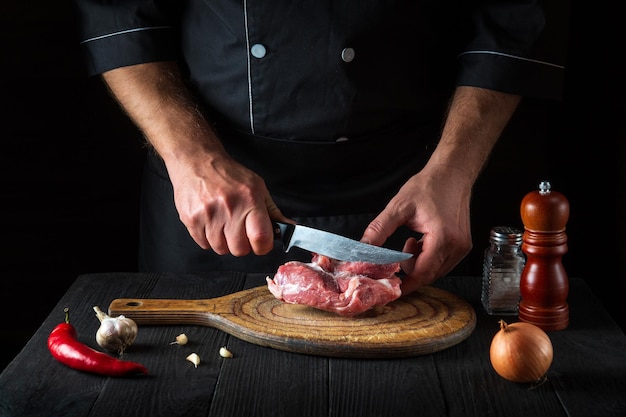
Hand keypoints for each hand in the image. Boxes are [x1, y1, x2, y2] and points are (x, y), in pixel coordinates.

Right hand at [167, 152, 289, 256]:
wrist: (197, 161)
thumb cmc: (229, 175)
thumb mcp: (257, 187)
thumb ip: (272, 211)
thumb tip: (288, 228)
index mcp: (250, 199)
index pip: (261, 238)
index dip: (263, 246)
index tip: (261, 243)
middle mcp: (229, 207)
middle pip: (240, 249)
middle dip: (242, 245)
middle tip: (240, 231)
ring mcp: (208, 214)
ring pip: (221, 249)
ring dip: (224, 242)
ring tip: (223, 224)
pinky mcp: (191, 219)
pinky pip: (204, 245)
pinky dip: (208, 239)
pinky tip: (211, 223)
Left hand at [360, 167, 472, 293]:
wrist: (452, 174)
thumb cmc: (428, 186)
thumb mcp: (399, 207)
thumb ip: (379, 229)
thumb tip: (363, 248)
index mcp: (442, 237)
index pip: (424, 272)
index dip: (407, 283)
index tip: (393, 287)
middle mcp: (456, 245)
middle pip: (430, 274)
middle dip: (410, 271)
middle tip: (396, 259)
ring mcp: (462, 247)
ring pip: (437, 270)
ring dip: (419, 263)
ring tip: (410, 243)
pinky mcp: (463, 245)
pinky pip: (443, 261)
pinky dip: (428, 258)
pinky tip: (420, 242)